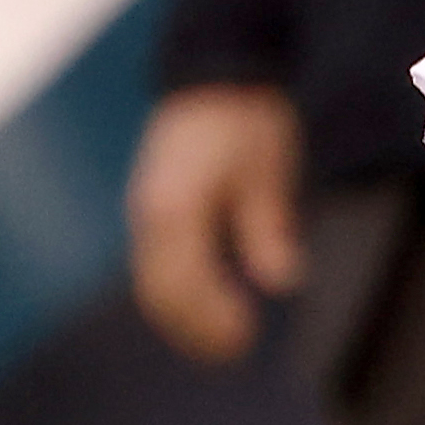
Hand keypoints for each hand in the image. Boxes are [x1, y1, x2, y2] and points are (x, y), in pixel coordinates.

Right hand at [128, 82, 305, 363]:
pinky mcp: (150, 211)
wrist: (215, 74)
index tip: (244, 337)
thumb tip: (280, 281)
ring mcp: (144, 212)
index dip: (210, 317)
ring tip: (222, 342)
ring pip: (150, 284)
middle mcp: (148, 214)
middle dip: (194, 329)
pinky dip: (176, 296)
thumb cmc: (247, 119)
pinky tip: (208, 309)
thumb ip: (267, 227)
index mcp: (174, 206)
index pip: (182, 282)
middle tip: (236, 350)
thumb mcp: (267, 169)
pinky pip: (153, 267)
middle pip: (159, 292)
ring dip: (182, 319)